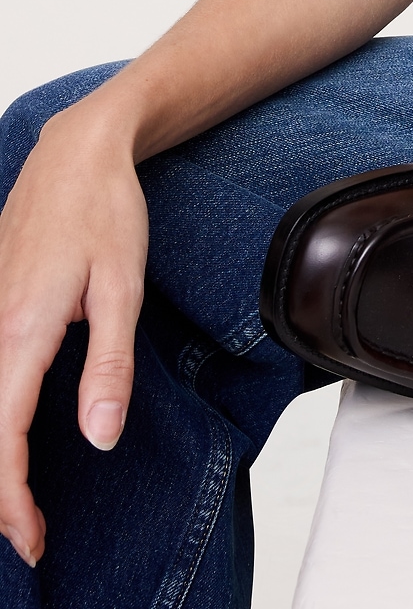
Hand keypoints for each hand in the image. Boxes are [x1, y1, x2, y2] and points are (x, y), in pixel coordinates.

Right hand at [0, 105, 147, 568]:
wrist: (76, 152)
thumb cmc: (105, 212)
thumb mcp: (122, 288)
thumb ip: (110, 366)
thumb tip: (99, 439)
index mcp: (21, 332)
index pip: (2, 441)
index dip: (11, 501)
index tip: (33, 539)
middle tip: (31, 536)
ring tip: (23, 502)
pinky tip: (11, 439)